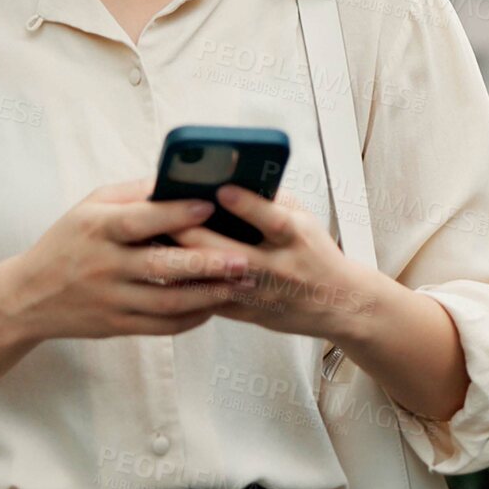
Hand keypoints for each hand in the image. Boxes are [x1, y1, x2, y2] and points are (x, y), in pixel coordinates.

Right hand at [0, 178, 253, 342]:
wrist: (28, 297)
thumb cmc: (69, 241)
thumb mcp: (89, 207)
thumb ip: (133, 193)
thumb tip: (180, 178)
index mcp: (96, 228)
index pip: (139, 220)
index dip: (175, 214)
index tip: (210, 206)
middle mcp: (103, 265)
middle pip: (162, 265)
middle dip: (207, 262)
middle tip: (244, 258)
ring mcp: (111, 299)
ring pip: (168, 301)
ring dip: (210, 295)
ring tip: (242, 283)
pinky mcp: (116, 325)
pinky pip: (162, 325)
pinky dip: (192, 317)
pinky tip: (215, 305)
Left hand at [168, 185, 384, 339]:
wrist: (337, 304)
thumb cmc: (315, 252)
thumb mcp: (304, 219)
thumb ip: (271, 199)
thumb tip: (230, 176)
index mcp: (295, 238)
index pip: (272, 219)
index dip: (248, 205)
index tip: (222, 190)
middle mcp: (278, 267)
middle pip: (229, 252)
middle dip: (193, 234)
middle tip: (162, 214)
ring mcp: (260, 294)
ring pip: (212, 280)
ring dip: (180, 262)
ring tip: (151, 242)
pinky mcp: (246, 312)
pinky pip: (208, 300)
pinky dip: (184, 285)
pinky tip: (161, 271)